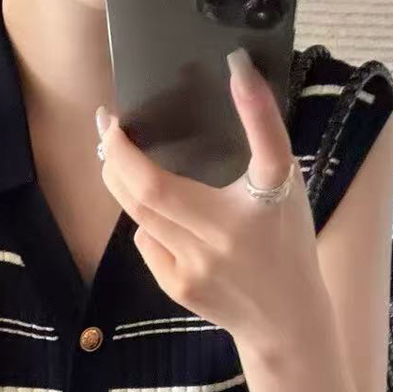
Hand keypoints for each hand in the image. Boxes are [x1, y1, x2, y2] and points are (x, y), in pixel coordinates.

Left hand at [96, 48, 325, 352]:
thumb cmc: (284, 246)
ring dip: (119, 181)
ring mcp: (197, 265)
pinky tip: (164, 223)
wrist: (283, 321)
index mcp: (269, 203)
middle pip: (151, 189)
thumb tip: (236, 81)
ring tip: (117, 160)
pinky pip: (145, 239)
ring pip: (137, 213)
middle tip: (107, 125)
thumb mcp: (285, 193)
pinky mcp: (177, 287)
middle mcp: (230, 235)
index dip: (255, 109)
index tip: (238, 71)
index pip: (270, 151)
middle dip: (117, 153)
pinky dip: (146, 222)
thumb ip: (263, 149)